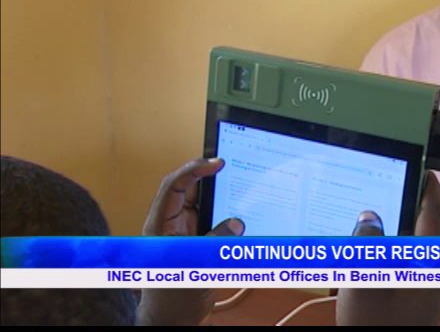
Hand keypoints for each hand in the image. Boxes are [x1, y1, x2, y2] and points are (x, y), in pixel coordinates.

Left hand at [137, 158, 244, 325]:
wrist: (172, 320)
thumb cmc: (172, 297)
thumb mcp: (196, 266)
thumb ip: (217, 240)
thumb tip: (236, 223)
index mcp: (160, 224)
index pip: (174, 185)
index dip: (194, 168)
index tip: (216, 161)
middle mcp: (170, 224)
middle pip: (189, 189)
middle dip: (210, 178)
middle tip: (232, 167)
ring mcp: (184, 232)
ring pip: (203, 204)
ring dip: (221, 197)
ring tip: (241, 188)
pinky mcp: (196, 241)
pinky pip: (212, 219)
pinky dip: (226, 216)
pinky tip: (241, 216)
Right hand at [336, 171, 439, 324]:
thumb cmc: (376, 322)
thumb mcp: (365, 279)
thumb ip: (368, 241)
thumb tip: (370, 215)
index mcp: (430, 261)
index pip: (435, 213)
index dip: (429, 187)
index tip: (423, 167)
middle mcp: (435, 271)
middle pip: (427, 228)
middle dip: (412, 206)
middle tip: (391, 186)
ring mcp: (428, 288)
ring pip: (418, 247)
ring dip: (402, 229)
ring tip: (376, 213)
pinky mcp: (418, 300)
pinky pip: (410, 264)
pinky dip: (396, 250)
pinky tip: (374, 252)